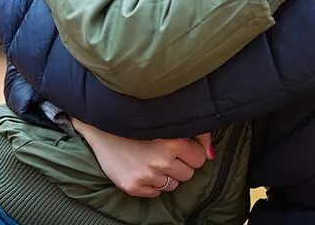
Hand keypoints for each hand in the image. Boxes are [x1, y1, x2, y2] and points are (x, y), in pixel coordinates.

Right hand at [70, 117, 211, 197]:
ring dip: (167, 175)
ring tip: (153, 160)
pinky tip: (143, 168)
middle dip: (180, 165)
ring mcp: (145, 176)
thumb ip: (197, 134)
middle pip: (188, 174)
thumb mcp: (170, 121)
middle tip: (165, 153)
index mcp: (173, 142)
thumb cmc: (141, 122)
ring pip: (173, 185)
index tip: (181, 147)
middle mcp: (160, 161)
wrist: (104, 126)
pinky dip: (152, 184)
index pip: (199, 159)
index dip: (191, 153)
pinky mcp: (132, 186)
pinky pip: (155, 193)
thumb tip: (211, 155)